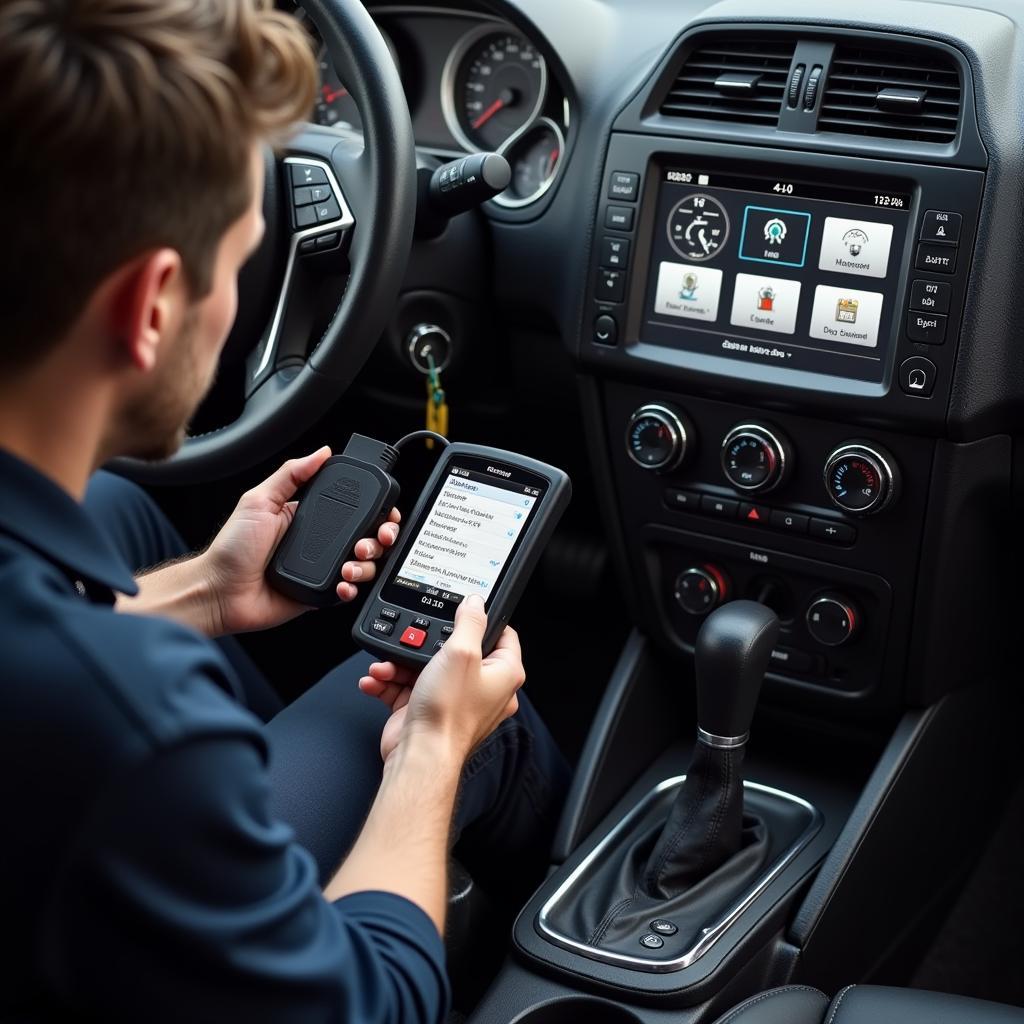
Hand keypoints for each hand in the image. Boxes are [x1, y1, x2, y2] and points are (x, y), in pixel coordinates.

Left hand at [200, 446, 400, 634]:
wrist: (220, 592)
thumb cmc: (232, 548)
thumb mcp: (259, 500)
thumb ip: (291, 474)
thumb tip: (321, 452)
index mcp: (309, 517)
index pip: (354, 509)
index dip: (376, 510)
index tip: (384, 512)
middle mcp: (320, 542)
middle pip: (368, 537)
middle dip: (380, 538)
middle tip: (374, 540)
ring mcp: (322, 569)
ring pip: (365, 565)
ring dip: (367, 564)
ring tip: (351, 564)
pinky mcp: (320, 593)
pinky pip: (349, 591)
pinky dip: (353, 587)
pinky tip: (343, 583)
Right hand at [358, 594, 524, 763]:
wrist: (419, 755)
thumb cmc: (448, 713)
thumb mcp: (461, 652)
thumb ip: (470, 622)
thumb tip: (476, 602)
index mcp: (503, 674)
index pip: (502, 636)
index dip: (484, 619)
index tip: (466, 609)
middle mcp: (482, 688)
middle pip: (457, 650)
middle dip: (426, 643)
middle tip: (415, 638)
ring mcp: (453, 701)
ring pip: (425, 668)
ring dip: (399, 663)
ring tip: (387, 663)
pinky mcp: (426, 711)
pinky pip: (406, 687)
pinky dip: (390, 682)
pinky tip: (377, 679)